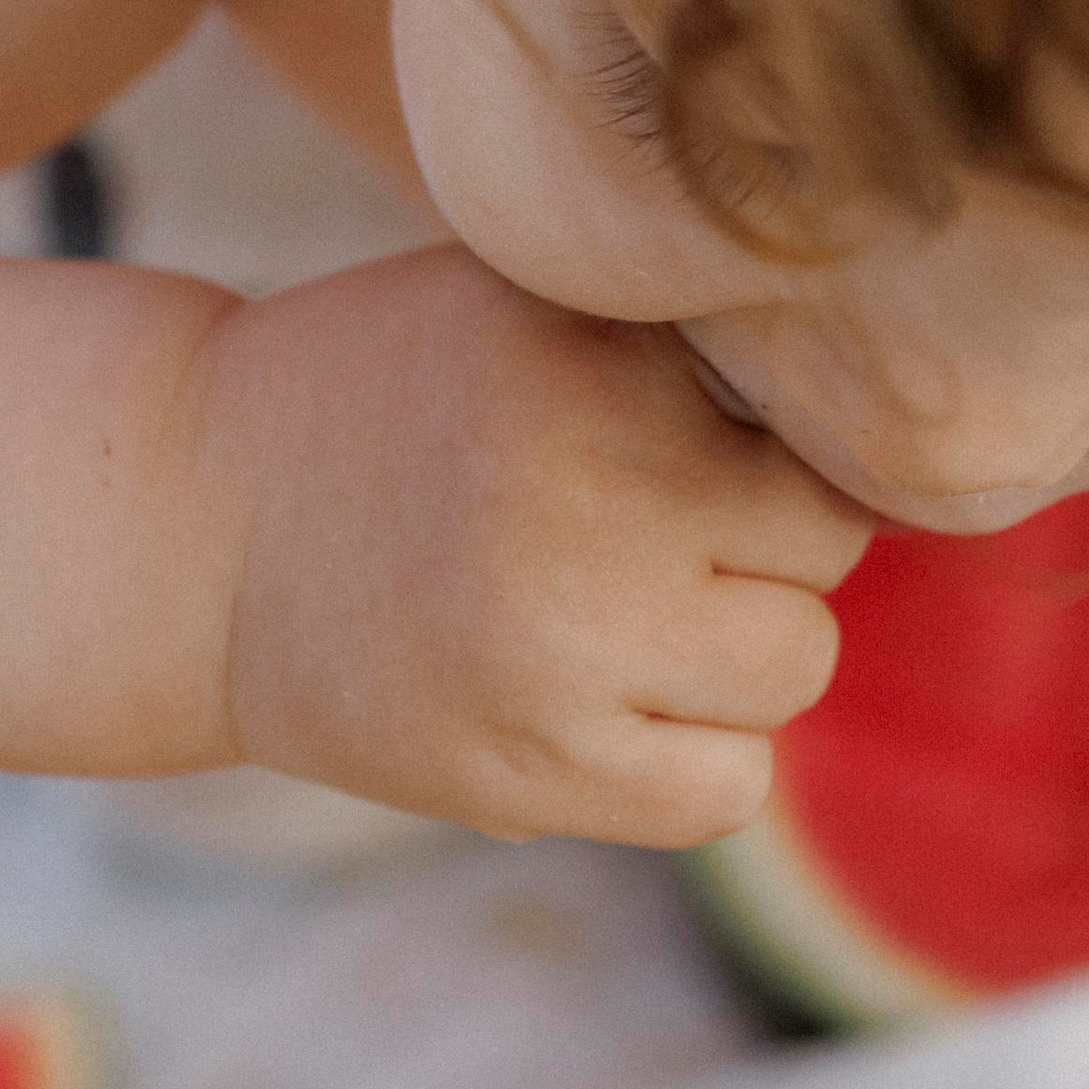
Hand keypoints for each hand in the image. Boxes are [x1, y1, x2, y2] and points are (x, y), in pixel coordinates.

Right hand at [194, 242, 870, 839]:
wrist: (190, 524)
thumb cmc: (389, 388)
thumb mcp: (524, 297)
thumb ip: (681, 330)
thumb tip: (898, 373)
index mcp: (596, 379)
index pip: (824, 434)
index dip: (781, 442)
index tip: (716, 446)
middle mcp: (590, 519)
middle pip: (826, 558)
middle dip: (767, 546)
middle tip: (666, 529)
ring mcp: (559, 662)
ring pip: (795, 673)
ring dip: (740, 651)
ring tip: (634, 612)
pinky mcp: (524, 778)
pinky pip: (725, 792)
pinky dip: (700, 758)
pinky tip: (620, 703)